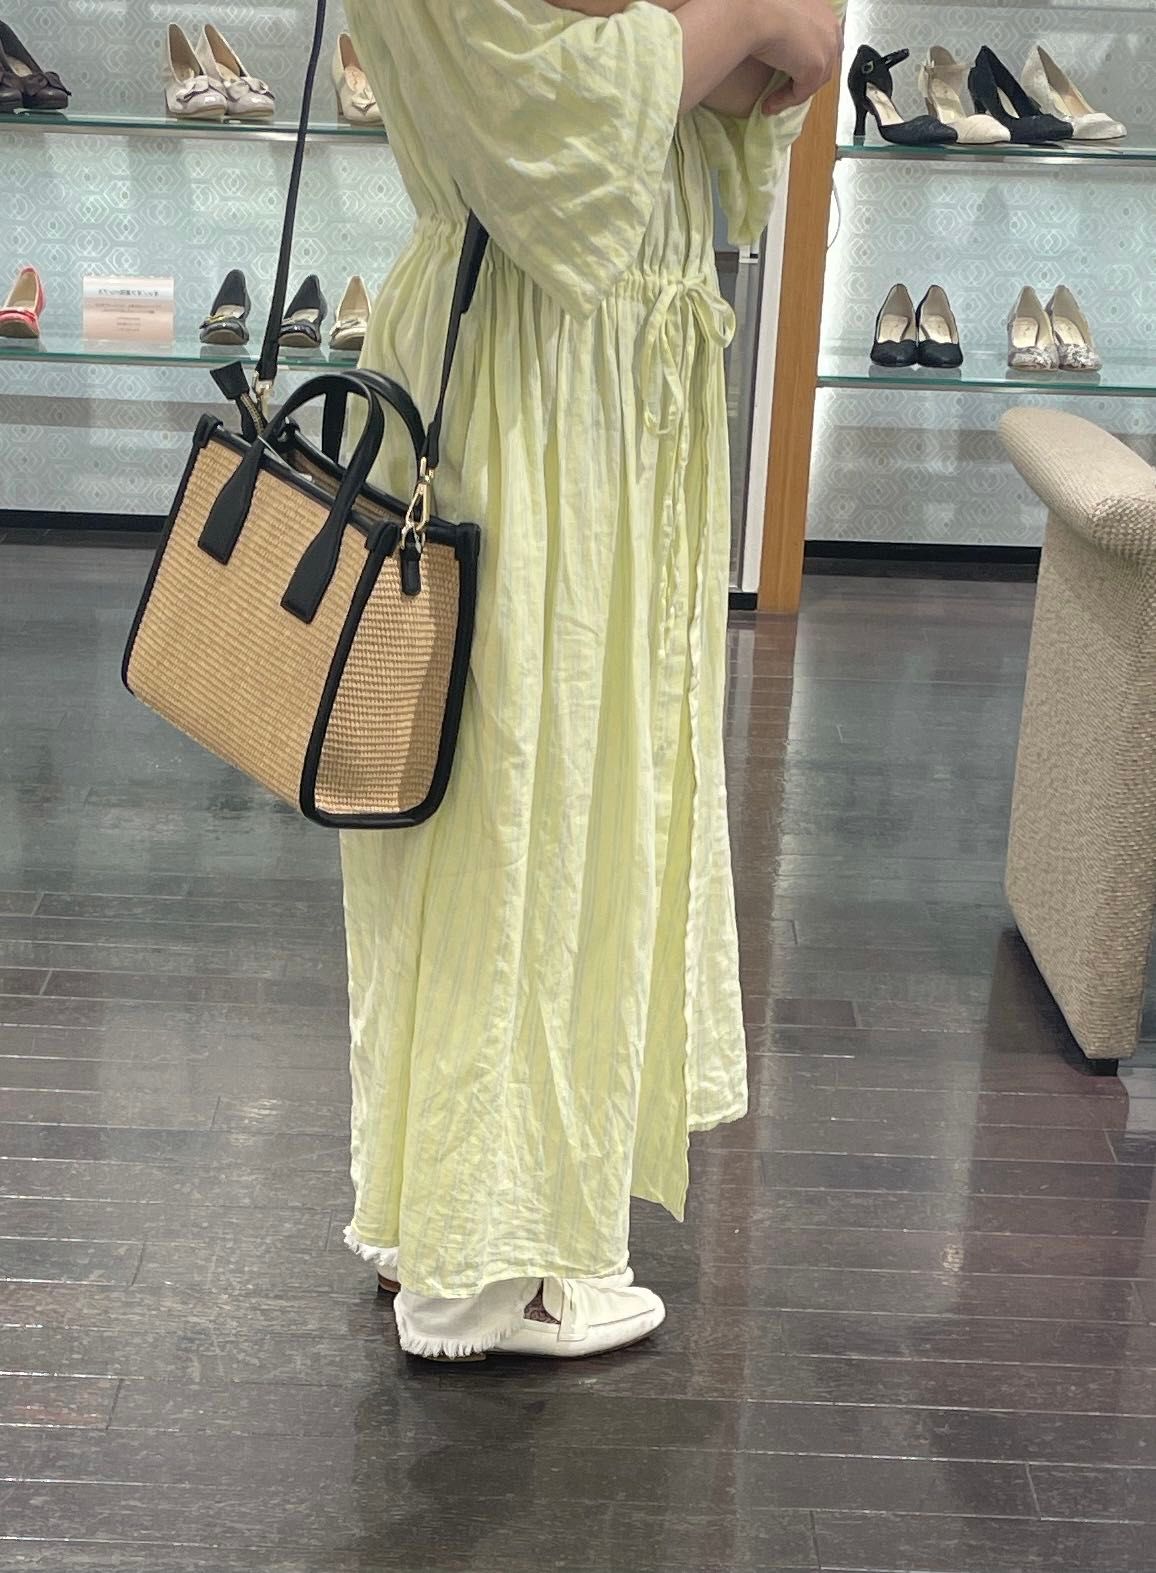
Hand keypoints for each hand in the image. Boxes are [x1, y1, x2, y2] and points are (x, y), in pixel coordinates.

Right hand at [751, 0, 841, 114]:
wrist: (758, 13)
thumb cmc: (762, 8)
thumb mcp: (783, 17)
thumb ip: (791, 30)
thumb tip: (781, 50)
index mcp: (824, 13)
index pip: (823, 43)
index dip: (807, 59)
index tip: (790, 71)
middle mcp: (831, 29)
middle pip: (824, 65)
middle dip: (804, 79)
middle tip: (784, 90)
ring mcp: (826, 49)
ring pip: (813, 81)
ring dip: (792, 93)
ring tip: (772, 100)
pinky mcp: (815, 69)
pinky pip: (800, 93)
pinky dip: (784, 100)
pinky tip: (768, 104)